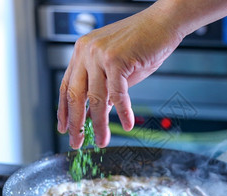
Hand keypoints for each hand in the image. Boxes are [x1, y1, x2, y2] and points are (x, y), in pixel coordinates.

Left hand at [57, 4, 182, 148]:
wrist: (162, 23)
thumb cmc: (142, 43)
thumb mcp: (116, 67)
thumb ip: (104, 87)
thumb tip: (97, 112)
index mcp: (82, 52)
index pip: (66, 86)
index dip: (64, 110)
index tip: (65, 127)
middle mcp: (86, 52)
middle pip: (76, 95)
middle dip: (76, 123)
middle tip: (76, 142)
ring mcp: (99, 55)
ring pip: (96, 99)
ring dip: (100, 125)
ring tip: (102, 140)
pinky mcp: (116, 59)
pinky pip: (117, 94)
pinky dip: (124, 112)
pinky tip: (127, 124)